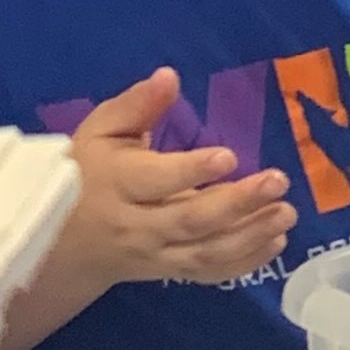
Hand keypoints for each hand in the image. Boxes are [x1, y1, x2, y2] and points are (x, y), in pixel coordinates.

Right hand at [55, 70, 293, 293]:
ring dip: (251, 235)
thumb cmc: (86, 173)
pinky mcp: (170, 271)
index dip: (192, 171)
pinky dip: (245, 262)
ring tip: (287, 213)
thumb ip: (136, 106)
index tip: (229, 156)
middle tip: (279, 181)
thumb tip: (170, 77)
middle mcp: (137, 225)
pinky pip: (209, 273)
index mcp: (118, 183)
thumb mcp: (99, 132)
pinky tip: (276, 241)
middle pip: (190, 219)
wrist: (63, 242)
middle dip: (238, 202)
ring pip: (206, 252)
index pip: (156, 180)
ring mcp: (156, 254)